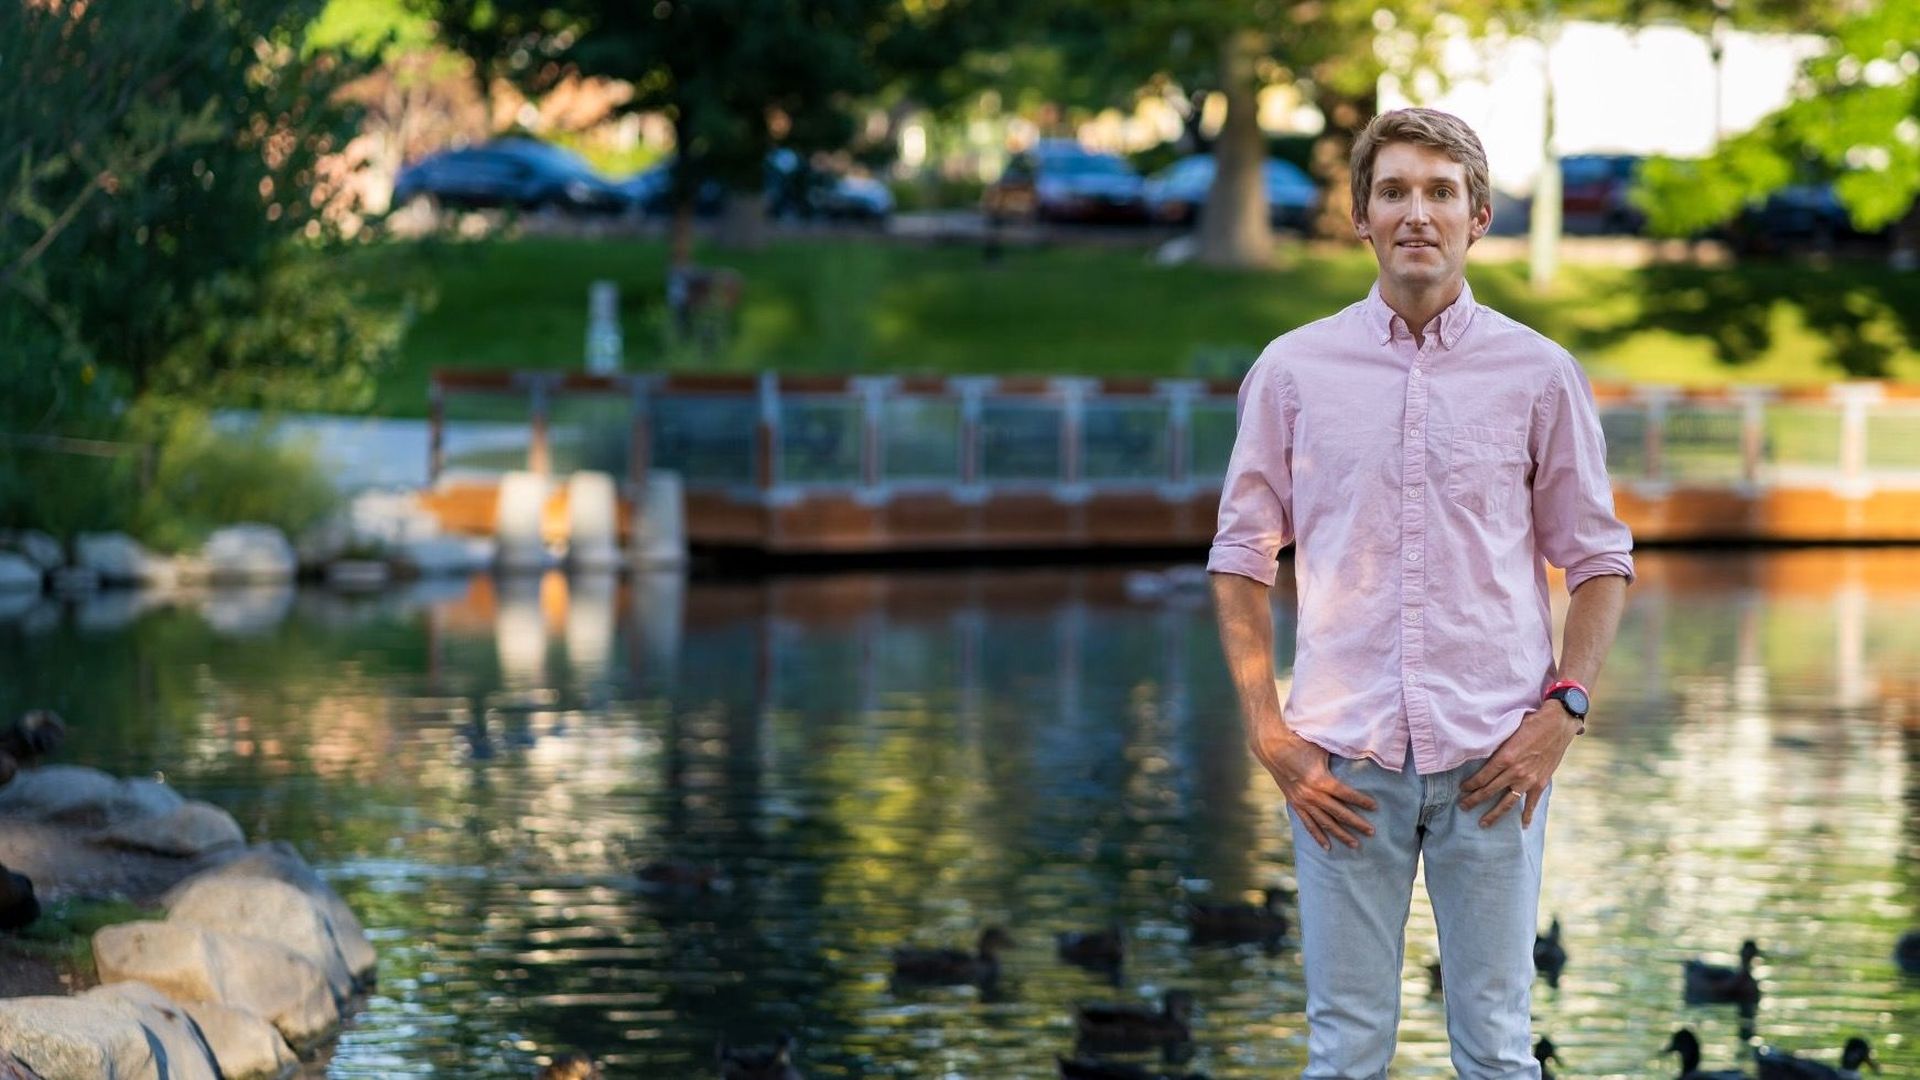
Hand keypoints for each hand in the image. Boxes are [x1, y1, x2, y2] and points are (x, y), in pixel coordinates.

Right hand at [1249, 717, 1376, 850]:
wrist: (1271, 747)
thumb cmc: (1299, 743)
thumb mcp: (1322, 748)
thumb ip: (1338, 756)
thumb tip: (1359, 754)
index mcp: (1320, 780)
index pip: (1346, 794)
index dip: (1361, 801)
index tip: (1375, 807)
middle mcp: (1312, 795)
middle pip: (1339, 813)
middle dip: (1357, 823)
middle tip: (1372, 832)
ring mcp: (1302, 802)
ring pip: (1325, 823)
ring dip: (1341, 835)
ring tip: (1355, 844)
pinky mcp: (1295, 804)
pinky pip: (1308, 824)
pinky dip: (1318, 836)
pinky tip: (1328, 847)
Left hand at [1458, 702, 1581, 827]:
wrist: (1557, 725)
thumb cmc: (1530, 724)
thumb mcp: (1508, 732)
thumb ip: (1497, 747)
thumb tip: (1480, 754)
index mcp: (1505, 758)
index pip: (1481, 777)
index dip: (1470, 785)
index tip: (1462, 789)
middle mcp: (1515, 772)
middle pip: (1489, 791)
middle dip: (1473, 801)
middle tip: (1463, 807)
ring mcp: (1529, 780)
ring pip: (1507, 802)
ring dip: (1493, 814)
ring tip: (1482, 824)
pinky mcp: (1541, 783)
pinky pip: (1531, 804)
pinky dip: (1527, 815)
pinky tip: (1522, 825)